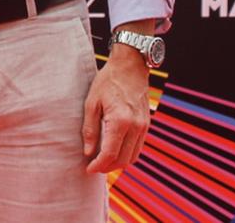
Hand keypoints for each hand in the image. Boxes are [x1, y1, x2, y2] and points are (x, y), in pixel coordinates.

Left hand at [80, 45, 150, 173]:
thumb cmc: (108, 81)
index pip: (110, 153)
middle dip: (107, 167)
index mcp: (120, 120)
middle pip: (122, 159)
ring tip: (103, 161)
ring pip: (132, 157)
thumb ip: (89, 129)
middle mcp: (135, 126)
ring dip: (118, 163)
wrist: (130, 66)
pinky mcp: (146, 125)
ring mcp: (143, 126)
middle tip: (94, 166)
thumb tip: (88, 152)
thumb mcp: (91, 102)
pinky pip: (138, 148)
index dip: (98, 165)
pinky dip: (127, 154)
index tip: (88, 168)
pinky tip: (115, 151)